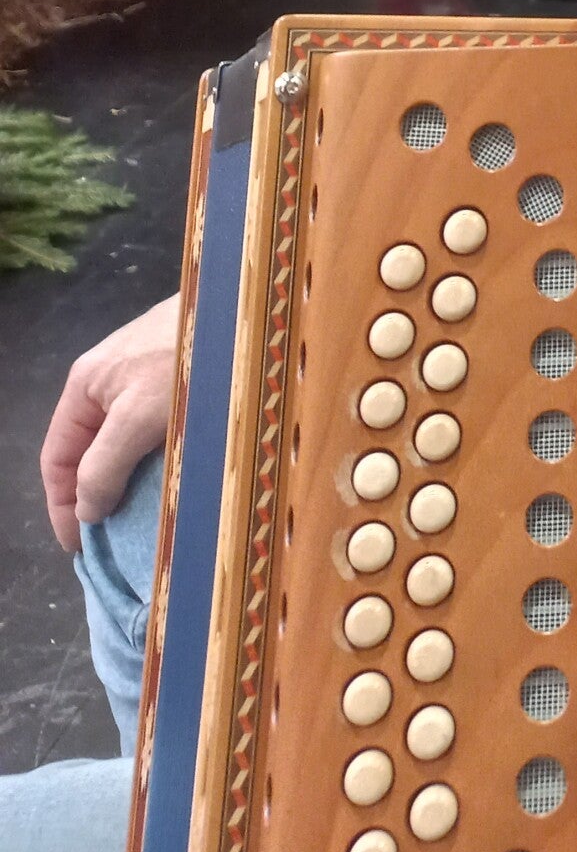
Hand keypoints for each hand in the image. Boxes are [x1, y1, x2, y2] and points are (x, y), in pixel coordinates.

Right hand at [41, 292, 179, 552]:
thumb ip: (104, 464)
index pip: (57, 457)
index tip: (81, 547)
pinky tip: (179, 477)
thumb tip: (85, 511)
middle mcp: (111, 380)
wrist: (243, 304)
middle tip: (116, 540)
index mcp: (86, 385)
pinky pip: (159, 428)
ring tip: (148, 518)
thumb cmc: (186, 358)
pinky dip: (161, 457)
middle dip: (98, 496)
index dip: (62, 505)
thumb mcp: (137, 415)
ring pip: (127, 442)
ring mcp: (147, 377)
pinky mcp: (182, 376)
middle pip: (90, 451)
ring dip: (132, 480)